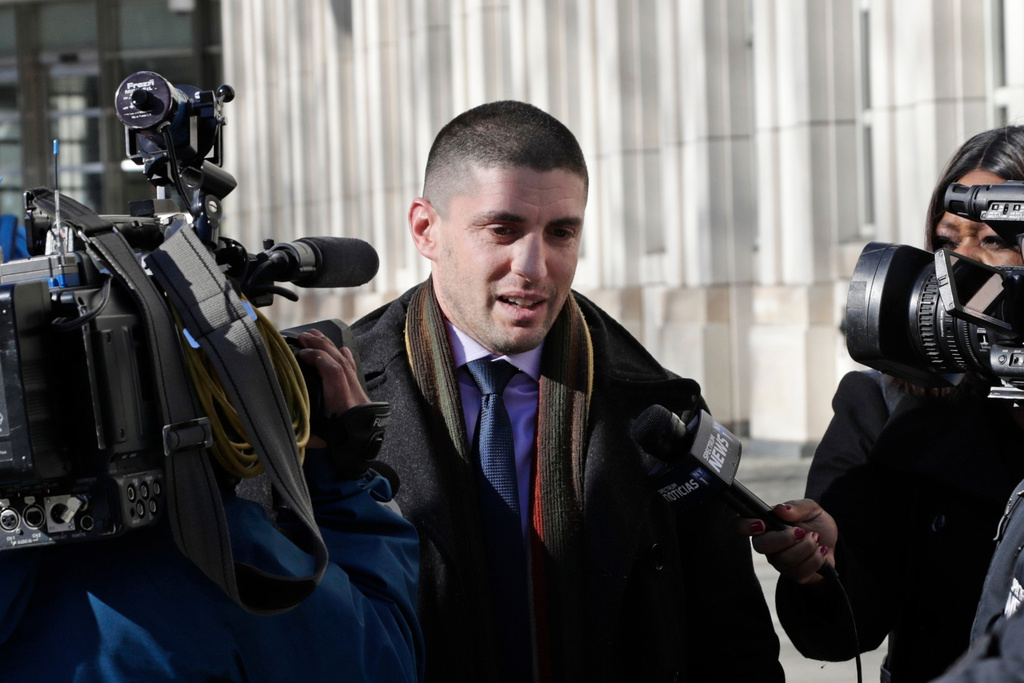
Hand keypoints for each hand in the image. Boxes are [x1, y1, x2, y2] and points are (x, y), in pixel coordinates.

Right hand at [297, 329, 369, 448]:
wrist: (362, 456)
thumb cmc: (339, 450)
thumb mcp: (316, 442)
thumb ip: (300, 430)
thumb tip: (281, 419)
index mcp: (342, 404)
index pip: (333, 372)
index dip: (318, 358)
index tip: (301, 354)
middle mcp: (354, 396)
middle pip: (339, 363)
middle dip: (322, 346)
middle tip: (304, 337)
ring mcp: (360, 396)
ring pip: (347, 365)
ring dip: (330, 348)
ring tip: (316, 336)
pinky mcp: (362, 398)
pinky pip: (354, 372)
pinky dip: (346, 358)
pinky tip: (342, 349)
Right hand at [735, 499, 837, 584]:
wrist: (833, 544)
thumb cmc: (816, 523)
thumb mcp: (811, 509)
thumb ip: (795, 507)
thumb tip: (780, 509)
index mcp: (766, 525)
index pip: (741, 525)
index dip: (745, 525)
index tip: (762, 524)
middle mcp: (768, 544)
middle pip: (760, 546)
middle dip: (784, 538)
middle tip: (802, 532)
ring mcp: (779, 561)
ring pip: (783, 559)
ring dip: (806, 547)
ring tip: (816, 539)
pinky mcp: (794, 575)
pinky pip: (800, 571)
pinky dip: (816, 559)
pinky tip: (821, 551)